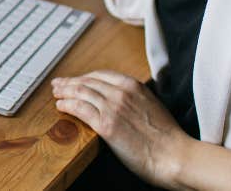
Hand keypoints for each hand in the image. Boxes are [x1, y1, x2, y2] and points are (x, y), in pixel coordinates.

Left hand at [51, 70, 189, 188]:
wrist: (174, 155)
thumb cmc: (166, 136)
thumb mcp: (151, 105)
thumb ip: (134, 98)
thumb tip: (122, 100)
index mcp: (133, 85)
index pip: (101, 75)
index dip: (85, 77)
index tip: (76, 80)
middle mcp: (121, 92)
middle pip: (88, 81)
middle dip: (71, 82)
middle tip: (58, 84)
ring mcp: (113, 107)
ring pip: (81, 92)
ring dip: (65, 91)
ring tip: (56, 93)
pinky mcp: (107, 126)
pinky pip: (81, 109)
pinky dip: (68, 105)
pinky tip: (61, 106)